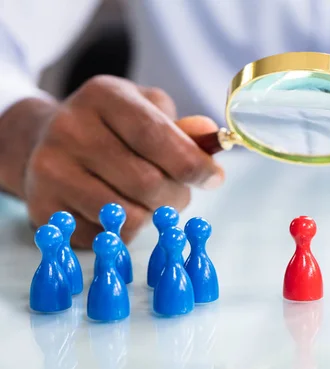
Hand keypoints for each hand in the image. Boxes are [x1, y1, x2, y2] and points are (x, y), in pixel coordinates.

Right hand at [0, 75, 223, 247]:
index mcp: (103, 96)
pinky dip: (125, 231)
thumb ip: (182, 128)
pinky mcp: (43, 207)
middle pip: (147, 183)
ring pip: (129, 217)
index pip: (155, 136)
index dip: (192, 164)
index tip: (213, 178)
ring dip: (154, 216)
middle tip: (180, 192)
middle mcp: (70, 129)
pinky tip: (119, 210)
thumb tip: (210, 136)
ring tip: (151, 201)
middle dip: (177, 195)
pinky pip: (106, 238)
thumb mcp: (147, 110)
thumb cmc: (111, 127)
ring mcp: (50, 170)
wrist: (43, 140)